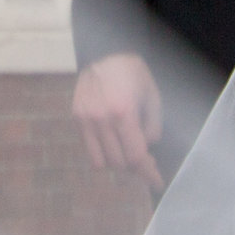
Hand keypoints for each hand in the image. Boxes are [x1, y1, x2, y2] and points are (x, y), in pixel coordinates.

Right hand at [73, 52, 163, 191]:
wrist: (103, 51)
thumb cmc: (133, 73)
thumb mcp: (153, 96)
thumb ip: (153, 126)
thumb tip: (146, 148)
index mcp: (123, 113)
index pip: (136, 156)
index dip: (148, 173)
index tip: (157, 183)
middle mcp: (101, 119)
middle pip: (120, 163)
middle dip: (135, 165)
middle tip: (145, 158)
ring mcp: (86, 119)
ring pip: (102, 161)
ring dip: (117, 161)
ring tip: (126, 149)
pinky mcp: (77, 117)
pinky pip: (89, 150)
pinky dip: (103, 153)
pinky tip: (113, 143)